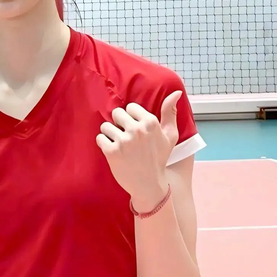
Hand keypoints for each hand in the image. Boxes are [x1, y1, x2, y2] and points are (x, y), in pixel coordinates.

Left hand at [96, 91, 181, 208]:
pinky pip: (100, 138)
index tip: (136, 130)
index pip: (130, 107)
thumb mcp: (170, 135)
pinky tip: (113, 152)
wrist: (149, 184)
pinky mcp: (112, 152)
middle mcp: (137, 130)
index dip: (132, 118)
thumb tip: (176, 92)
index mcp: (150, 122)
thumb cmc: (159, 158)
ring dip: (110, 135)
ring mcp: (124, 141)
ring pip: (105, 126)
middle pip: (116, 113)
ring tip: (120, 146)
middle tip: (127, 139)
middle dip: (119, 124)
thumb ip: (170, 112)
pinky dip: (104, 144)